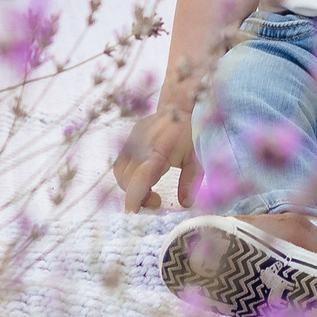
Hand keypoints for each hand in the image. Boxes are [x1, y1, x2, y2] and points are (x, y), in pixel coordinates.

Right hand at [114, 94, 200, 211]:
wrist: (181, 105)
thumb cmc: (192, 133)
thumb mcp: (197, 158)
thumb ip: (190, 182)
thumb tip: (185, 204)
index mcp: (160, 151)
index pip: (141, 177)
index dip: (133, 196)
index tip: (132, 210)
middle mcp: (142, 145)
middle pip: (126, 179)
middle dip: (137, 196)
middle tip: (157, 201)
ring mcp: (134, 140)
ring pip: (120, 172)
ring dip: (130, 187)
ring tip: (150, 191)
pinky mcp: (131, 137)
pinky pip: (120, 162)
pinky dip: (127, 175)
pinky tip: (142, 178)